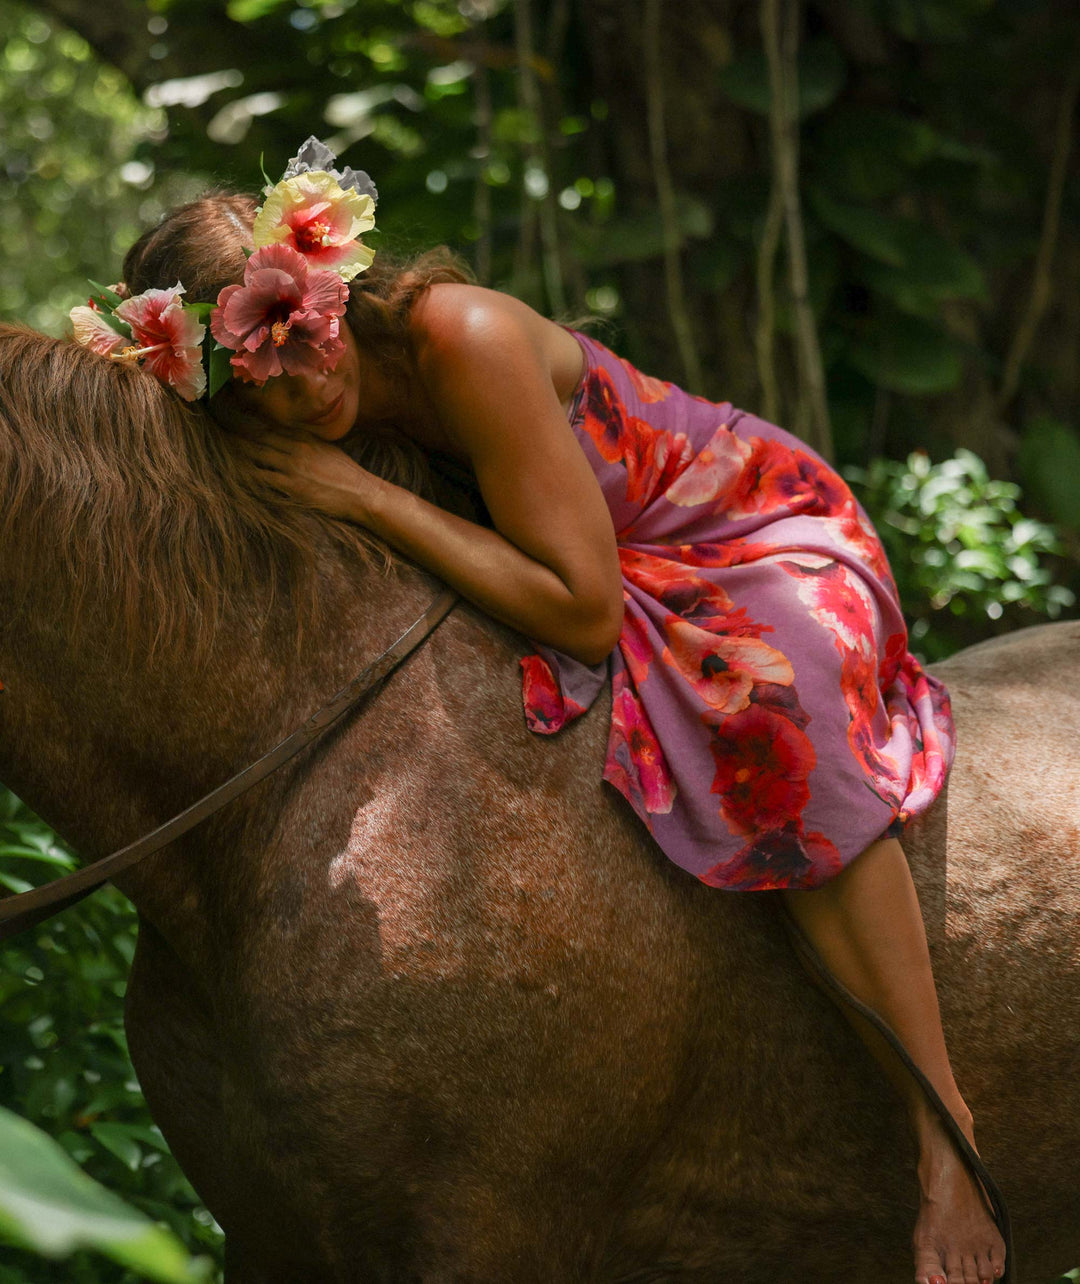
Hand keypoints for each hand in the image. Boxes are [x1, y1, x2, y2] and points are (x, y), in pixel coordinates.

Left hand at [233, 428, 376, 522]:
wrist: (362, 493)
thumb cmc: (347, 474)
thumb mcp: (327, 449)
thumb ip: (307, 442)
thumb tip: (290, 439)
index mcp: (305, 437)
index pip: (270, 425)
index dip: (249, 421)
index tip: (232, 418)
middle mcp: (297, 447)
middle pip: (259, 436)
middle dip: (237, 434)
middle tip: (219, 431)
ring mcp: (294, 466)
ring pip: (257, 455)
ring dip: (238, 453)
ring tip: (221, 452)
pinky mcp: (293, 486)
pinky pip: (264, 478)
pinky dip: (249, 476)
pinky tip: (237, 475)